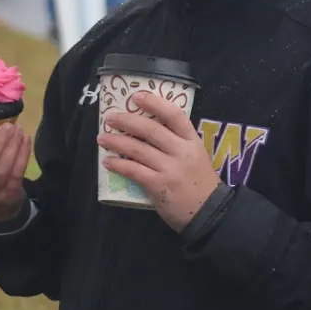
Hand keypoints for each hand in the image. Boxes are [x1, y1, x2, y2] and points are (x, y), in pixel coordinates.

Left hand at [98, 92, 220, 231]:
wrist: (209, 212)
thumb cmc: (199, 182)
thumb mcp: (195, 155)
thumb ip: (176, 143)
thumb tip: (145, 130)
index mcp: (192, 141)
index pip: (174, 115)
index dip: (155, 103)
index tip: (137, 96)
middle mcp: (181, 152)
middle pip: (151, 129)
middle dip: (127, 121)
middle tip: (110, 117)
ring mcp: (170, 169)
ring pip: (138, 149)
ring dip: (116, 142)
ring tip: (102, 138)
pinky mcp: (158, 185)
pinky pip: (134, 171)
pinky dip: (118, 165)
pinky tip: (107, 162)